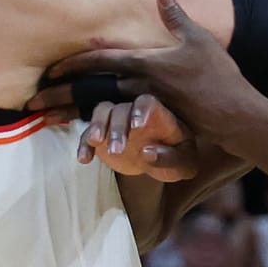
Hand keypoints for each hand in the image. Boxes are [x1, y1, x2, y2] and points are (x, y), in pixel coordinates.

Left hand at [41, 0, 267, 171]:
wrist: (233, 114)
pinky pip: (115, 124)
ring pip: (98, 109)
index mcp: (145, 63)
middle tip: (31, 101)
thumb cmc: (219, 75)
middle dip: (59, 94)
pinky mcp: (149, 123)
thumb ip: (175, 16)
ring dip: (70, 114)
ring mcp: (143, 106)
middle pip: (90, 88)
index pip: (100, 61)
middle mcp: (138, 86)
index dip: (72, 63)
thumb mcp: (197, 39)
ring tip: (46, 119)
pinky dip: (93, 128)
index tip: (48, 69)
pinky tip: (76, 134)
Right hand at [72, 94, 198, 182]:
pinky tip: (84, 159)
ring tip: (94, 142)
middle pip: (121, 109)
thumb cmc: (176, 158)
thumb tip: (147, 152)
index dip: (140, 110)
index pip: (147, 102)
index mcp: (158, 114)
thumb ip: (171, 158)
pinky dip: (84, 144)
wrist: (160, 161)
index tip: (137, 126)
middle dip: (117, 128)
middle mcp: (134, 112)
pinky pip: (88, 135)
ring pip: (102, 112)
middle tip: (117, 150)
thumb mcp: (183, 164)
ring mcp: (116, 122)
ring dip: (96, 126)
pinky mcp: (102, 136)